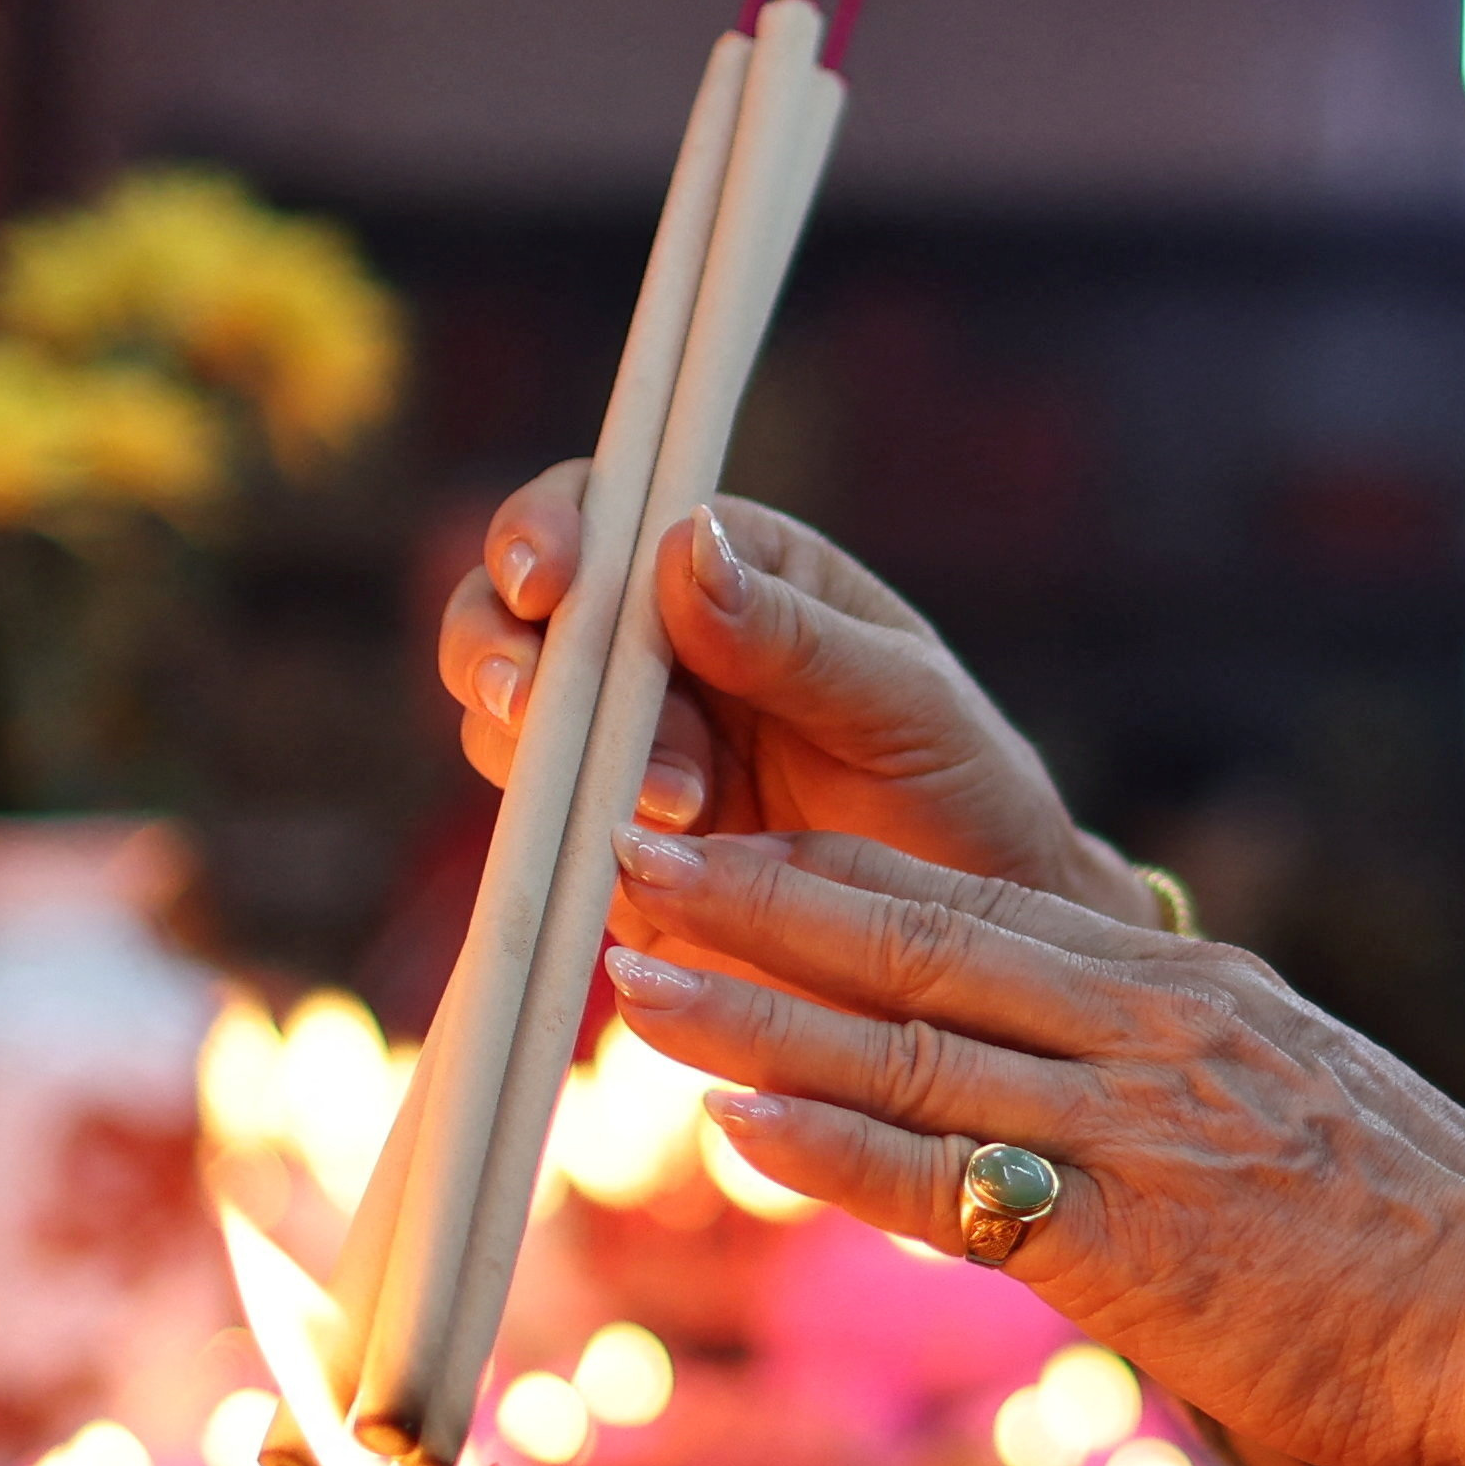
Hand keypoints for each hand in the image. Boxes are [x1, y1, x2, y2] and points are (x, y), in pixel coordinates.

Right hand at [433, 478, 1153, 922]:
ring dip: (545, 754)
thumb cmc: (960, 792)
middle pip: (516, 612)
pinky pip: (536, 830)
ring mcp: (625, 750)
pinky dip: (554, 839)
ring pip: (509, 723)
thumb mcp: (904, 703)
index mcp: (737, 574)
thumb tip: (684, 543)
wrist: (967, 952)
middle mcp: (662, 651)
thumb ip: (794, 635)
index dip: (550, 531)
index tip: (547, 580)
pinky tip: (627, 860)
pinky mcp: (609, 846)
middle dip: (497, 646)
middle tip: (525, 699)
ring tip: (678, 804)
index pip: (607, 513)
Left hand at [591, 826, 1464, 1465]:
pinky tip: (734, 1127)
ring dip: (754, 1014)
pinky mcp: (1133, 1249)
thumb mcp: (1281, 1099)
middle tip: (619, 864)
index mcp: (1177, 990)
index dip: (821, 873)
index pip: (966, 904)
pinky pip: (956, 1189)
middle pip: (912, 944)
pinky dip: (836, 1153)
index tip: (711, 846)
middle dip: (752, 902)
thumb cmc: (1413, 1233)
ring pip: (908, 1051)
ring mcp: (1136, 1134)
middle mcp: (1146, 1034)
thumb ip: (1162, 1076)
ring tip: (631, 979)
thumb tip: (1061, 1074)